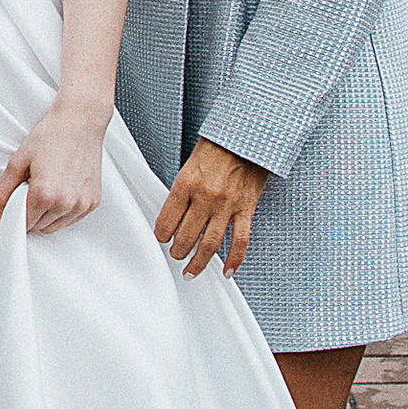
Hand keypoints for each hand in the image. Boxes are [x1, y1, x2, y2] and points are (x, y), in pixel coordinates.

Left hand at [0, 97, 109, 233]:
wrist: (80, 122)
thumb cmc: (51, 136)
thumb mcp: (18, 161)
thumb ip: (2, 193)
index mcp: (45, 195)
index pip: (23, 224)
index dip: (14, 215)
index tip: (13, 205)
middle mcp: (66, 204)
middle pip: (38, 227)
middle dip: (30, 213)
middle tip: (31, 188)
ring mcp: (82, 205)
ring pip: (54, 227)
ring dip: (46, 215)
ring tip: (47, 187)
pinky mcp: (93, 202)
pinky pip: (71, 219)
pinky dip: (62, 211)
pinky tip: (61, 188)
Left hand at [154, 139, 270, 275]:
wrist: (246, 137)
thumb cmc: (216, 148)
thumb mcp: (189, 166)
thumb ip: (182, 192)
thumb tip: (173, 218)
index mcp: (186, 184)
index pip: (167, 220)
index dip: (161, 234)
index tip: (161, 239)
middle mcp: (205, 197)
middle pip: (186, 236)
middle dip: (177, 251)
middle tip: (175, 255)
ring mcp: (227, 205)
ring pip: (210, 244)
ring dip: (198, 262)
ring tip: (190, 271)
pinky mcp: (246, 209)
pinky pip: (240, 241)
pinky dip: (234, 260)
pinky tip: (227, 271)